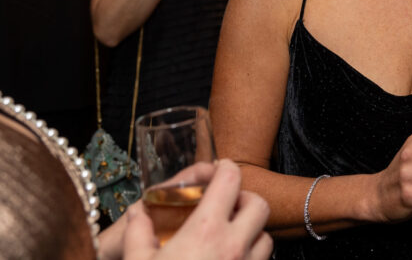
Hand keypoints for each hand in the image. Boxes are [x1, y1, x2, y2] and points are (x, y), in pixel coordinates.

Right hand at [122, 160, 271, 259]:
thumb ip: (137, 233)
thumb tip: (138, 213)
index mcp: (206, 230)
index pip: (230, 180)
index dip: (225, 168)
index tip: (220, 168)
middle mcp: (234, 245)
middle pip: (259, 205)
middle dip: (246, 200)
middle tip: (227, 205)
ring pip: (267, 237)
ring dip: (253, 231)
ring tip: (231, 236)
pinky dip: (252, 258)